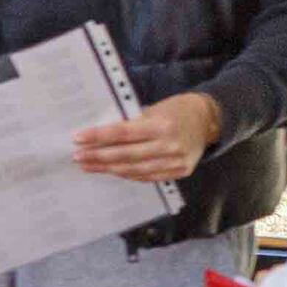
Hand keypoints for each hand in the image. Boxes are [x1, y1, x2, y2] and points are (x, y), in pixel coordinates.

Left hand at [73, 90, 222, 185]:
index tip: (78, 139)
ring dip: (109, 169)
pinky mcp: (180, 172)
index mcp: (161, 125)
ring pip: (134, 170)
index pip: (122, 133)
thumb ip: (132, 125)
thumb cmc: (176, 110)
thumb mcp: (154, 110)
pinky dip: (128, 175)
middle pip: (125, 155)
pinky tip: (113, 171)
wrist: (208, 120)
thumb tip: (101, 138)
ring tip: (90, 166)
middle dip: (98, 156)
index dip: (98, 137)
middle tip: (78, 157)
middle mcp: (169, 145)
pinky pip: (148, 177)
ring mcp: (175, 161)